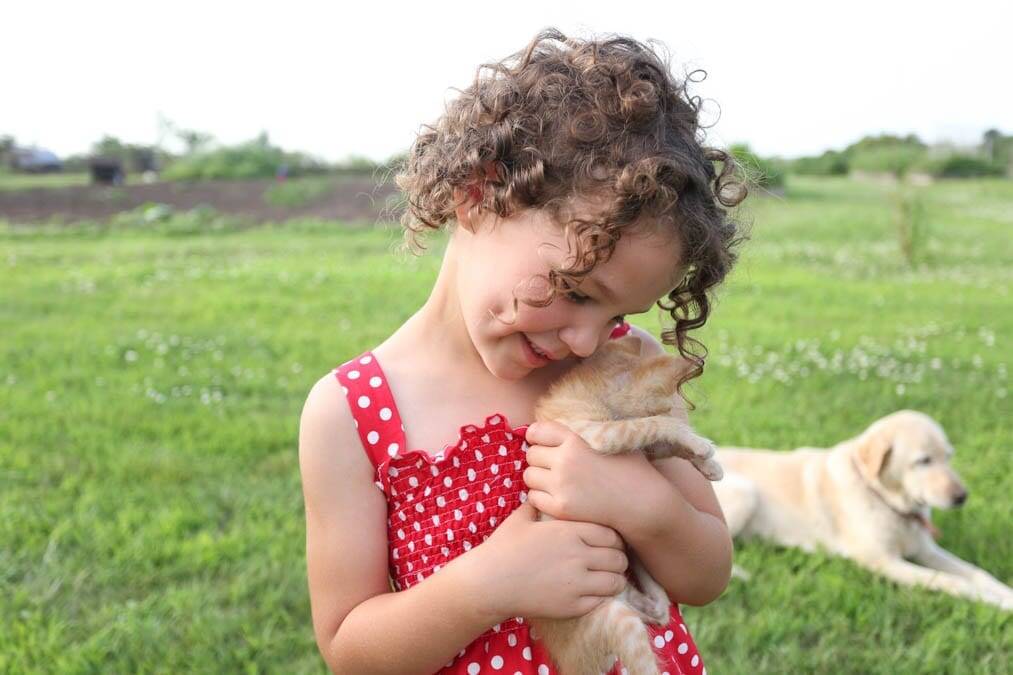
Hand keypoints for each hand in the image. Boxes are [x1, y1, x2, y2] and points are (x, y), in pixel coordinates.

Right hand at [466, 501, 628, 620]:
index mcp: (569, 532)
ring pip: (615, 581)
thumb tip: (542, 493)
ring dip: (615, 579)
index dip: (615, 539)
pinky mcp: (572, 606)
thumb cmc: (503, 547)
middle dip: (618, 559)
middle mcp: (577, 556)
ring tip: (609, 578)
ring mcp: (576, 583)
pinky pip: (601, 601)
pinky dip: (602, 597)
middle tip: (612, 561)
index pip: (611, 534)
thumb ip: (538, 505)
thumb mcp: (521, 518)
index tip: (610, 543)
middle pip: (618, 558)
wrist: (489, 582)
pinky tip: (594, 592)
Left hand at [522, 420, 667, 530]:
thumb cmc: (632, 469)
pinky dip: (541, 497)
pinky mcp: (560, 508)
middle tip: (552, 465)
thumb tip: (564, 424)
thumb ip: (585, 431)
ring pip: (529, 476)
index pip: (538, 431)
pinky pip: (533, 498)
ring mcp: (561, 485)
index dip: (536, 435)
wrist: (643, 504)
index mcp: (576, 440)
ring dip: (538, 478)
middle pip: (531, 454)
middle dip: (539, 458)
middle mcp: (565, 460)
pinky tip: (556, 496)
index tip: (540, 441)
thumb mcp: (612, 438)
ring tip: (553, 481)